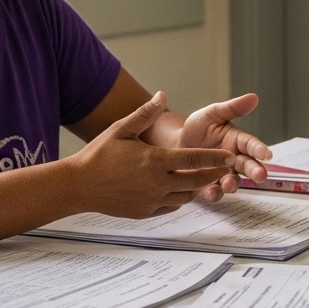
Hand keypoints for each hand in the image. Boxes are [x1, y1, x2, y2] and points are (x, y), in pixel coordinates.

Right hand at [66, 92, 237, 217]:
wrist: (78, 185)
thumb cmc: (98, 155)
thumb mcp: (121, 129)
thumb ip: (145, 113)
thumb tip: (162, 95)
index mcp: (155, 161)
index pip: (194, 159)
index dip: (215, 158)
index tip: (230, 156)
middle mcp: (157, 183)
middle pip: (197, 180)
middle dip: (214, 174)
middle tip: (227, 168)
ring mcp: (152, 200)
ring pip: (186, 196)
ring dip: (199, 187)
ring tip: (207, 178)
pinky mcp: (145, 211)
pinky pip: (172, 206)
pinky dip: (181, 198)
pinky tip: (182, 190)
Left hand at [169, 93, 270, 200]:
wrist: (176, 144)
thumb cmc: (197, 127)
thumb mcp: (212, 114)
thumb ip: (232, 108)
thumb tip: (253, 97)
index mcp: (237, 140)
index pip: (251, 144)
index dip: (259, 149)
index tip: (266, 154)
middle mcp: (234, 158)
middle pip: (248, 165)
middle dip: (255, 171)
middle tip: (260, 176)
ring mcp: (223, 172)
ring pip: (234, 180)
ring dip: (233, 184)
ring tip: (229, 185)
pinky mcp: (210, 184)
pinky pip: (215, 190)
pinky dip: (214, 193)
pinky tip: (210, 193)